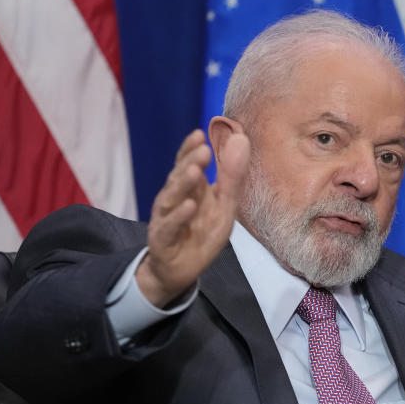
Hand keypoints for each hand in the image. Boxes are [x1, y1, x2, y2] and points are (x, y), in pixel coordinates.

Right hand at [136, 128, 249, 306]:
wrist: (180, 269)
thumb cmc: (202, 233)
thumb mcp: (224, 204)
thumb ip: (231, 175)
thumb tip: (241, 137)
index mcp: (188, 188)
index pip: (186, 163)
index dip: (190, 149)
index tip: (199, 134)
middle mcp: (173, 199)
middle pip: (178, 177)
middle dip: (189, 162)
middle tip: (203, 149)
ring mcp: (166, 218)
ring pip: (171, 198)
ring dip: (183, 184)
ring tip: (195, 171)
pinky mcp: (163, 239)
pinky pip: (170, 226)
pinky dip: (179, 216)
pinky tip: (189, 206)